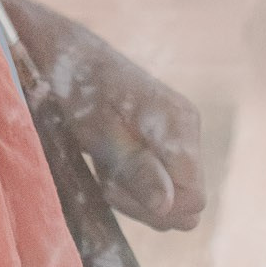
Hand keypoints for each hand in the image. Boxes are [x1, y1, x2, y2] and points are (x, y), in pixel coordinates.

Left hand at [2, 0, 205, 230]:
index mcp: (178, 125)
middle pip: (186, 203)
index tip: (115, 189)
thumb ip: (137, 170)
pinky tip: (113, 163)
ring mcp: (182, 135)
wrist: (73, 58)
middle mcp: (188, 130)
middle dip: (144, 204)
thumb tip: (167, 207)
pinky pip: (164, 183)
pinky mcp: (170, 141)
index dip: (155, 208)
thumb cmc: (82, 93)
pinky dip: (137, 183)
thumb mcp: (101, 136)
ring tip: (106, 166)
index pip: (192, 198)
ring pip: (174, 197)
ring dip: (137, 195)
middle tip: (106, 178)